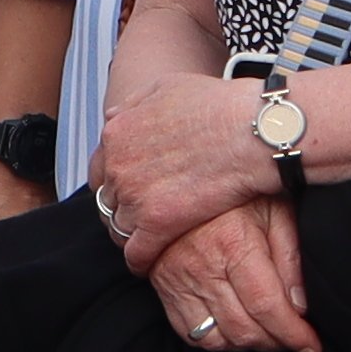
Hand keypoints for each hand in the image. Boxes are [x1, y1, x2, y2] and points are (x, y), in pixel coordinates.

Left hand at [92, 72, 270, 265]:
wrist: (250, 132)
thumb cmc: (217, 105)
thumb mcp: (166, 87)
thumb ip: (135, 103)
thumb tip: (115, 116)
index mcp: (116, 132)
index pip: (100, 168)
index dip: (115, 181)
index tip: (131, 190)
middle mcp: (118, 165)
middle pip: (107, 199)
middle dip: (121, 209)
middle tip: (140, 217)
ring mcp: (135, 196)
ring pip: (118, 228)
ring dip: (130, 236)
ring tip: (147, 241)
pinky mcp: (157, 223)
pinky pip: (136, 253)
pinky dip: (141, 261)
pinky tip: (150, 264)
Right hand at [149, 194, 318, 351]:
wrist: (176, 178)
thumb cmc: (234, 193)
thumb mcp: (273, 210)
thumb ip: (290, 257)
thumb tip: (301, 306)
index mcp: (233, 244)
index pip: (267, 306)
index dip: (294, 335)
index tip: (312, 346)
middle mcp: (202, 267)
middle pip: (244, 330)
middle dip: (276, 343)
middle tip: (292, 336)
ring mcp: (178, 280)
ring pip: (216, 339)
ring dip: (247, 345)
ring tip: (265, 332)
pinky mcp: (164, 289)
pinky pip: (189, 334)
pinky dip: (216, 342)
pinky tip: (234, 328)